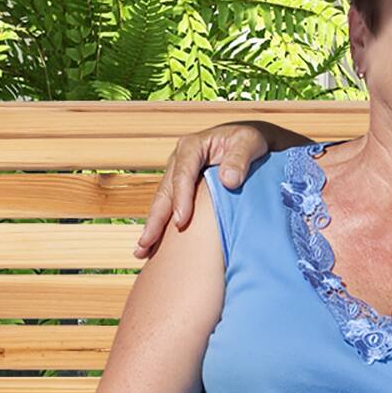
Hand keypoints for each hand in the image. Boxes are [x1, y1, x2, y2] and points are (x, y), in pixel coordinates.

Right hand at [135, 123, 268, 257]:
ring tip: (142, 251)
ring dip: (152, 227)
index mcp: (192, 147)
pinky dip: (161, 227)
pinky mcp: (181, 188)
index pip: (182, 175)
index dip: (180, 199)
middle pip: (165, 192)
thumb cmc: (249, 141)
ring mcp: (177, 175)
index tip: (181, 222)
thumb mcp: (249, 142)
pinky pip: (169, 208)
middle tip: (147, 243)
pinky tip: (153, 246)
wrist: (248, 143)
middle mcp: (179, 161)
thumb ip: (239, 158)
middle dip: (155, 219)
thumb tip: (228, 181)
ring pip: (162, 203)